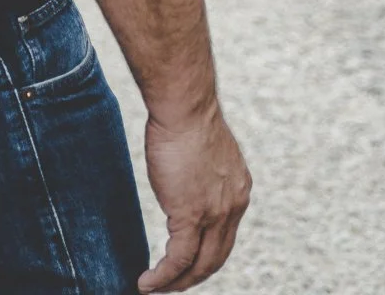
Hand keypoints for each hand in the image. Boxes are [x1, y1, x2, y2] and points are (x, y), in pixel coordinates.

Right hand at [139, 104, 251, 291]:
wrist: (185, 108)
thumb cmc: (186, 121)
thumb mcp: (205, 155)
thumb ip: (203, 176)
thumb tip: (187, 183)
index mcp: (238, 191)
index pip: (226, 237)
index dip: (206, 257)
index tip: (187, 265)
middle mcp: (233, 206)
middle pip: (216, 258)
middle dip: (193, 277)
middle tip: (171, 286)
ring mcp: (214, 213)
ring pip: (198, 264)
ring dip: (176, 283)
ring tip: (155, 289)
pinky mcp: (191, 215)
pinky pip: (178, 259)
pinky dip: (162, 276)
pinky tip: (146, 282)